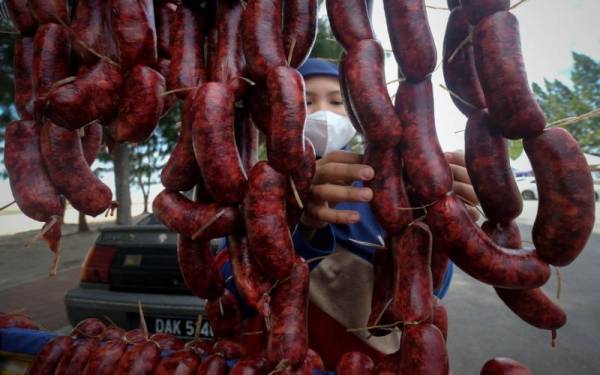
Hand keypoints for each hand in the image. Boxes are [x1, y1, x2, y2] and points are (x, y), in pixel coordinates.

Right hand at [300, 150, 480, 231]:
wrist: (306, 207)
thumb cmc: (331, 186)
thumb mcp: (341, 176)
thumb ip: (359, 169)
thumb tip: (395, 162)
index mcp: (324, 163)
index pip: (337, 157)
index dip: (354, 159)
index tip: (374, 161)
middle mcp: (315, 176)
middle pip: (331, 170)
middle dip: (350, 171)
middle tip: (371, 173)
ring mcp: (310, 194)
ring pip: (327, 192)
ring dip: (348, 193)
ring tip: (369, 196)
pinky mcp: (310, 212)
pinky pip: (325, 214)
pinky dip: (340, 216)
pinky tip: (356, 217)